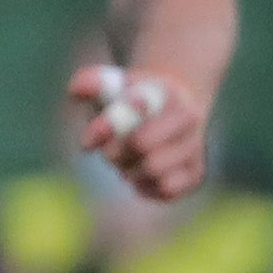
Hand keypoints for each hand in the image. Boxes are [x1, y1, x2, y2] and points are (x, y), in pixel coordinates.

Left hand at [74, 61, 208, 200]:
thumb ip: (90, 82)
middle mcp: (189, 116)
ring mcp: (195, 146)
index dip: (107, 127)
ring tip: (126, 161)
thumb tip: (76, 90)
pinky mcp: (196, 174)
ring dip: (129, 171)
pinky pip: (165, 190)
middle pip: (141, 144)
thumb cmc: (129, 100)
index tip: (86, 142)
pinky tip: (140, 175)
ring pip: (153, 170)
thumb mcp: (110, 85)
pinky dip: (145, 186)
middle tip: (108, 152)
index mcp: (166, 91)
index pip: (135, 109)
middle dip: (115, 152)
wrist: (166, 111)